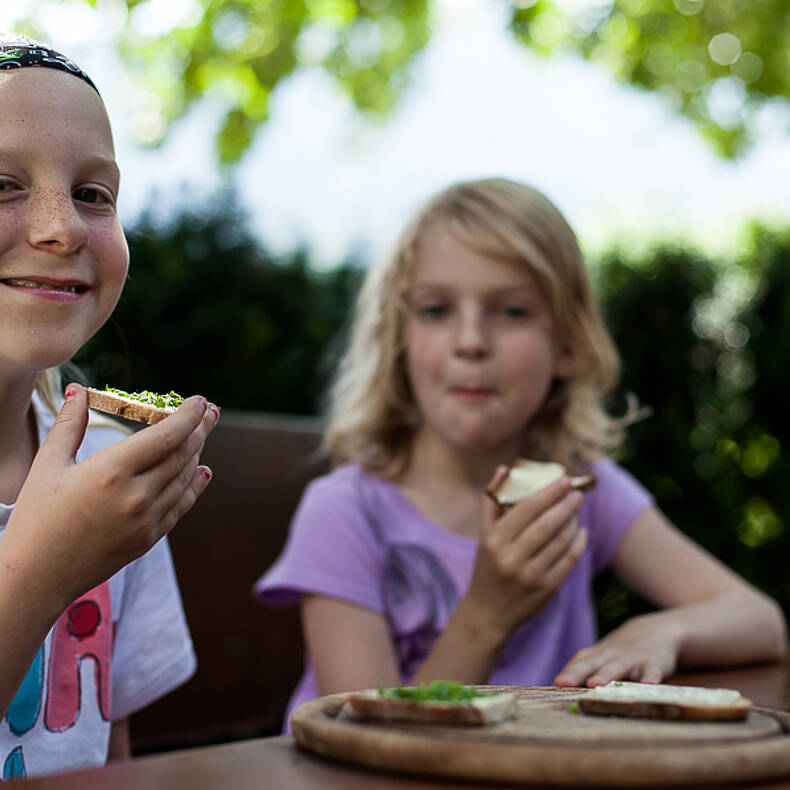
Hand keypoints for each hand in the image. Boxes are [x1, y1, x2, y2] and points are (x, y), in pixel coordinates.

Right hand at [3, 383, 218, 611]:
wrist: (37, 577)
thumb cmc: (37, 518)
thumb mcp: (48, 465)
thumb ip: (69, 424)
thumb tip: (78, 390)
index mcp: (111, 472)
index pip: (167, 436)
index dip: (188, 415)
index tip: (200, 400)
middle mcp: (136, 496)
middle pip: (182, 454)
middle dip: (201, 428)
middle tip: (212, 411)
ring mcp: (146, 520)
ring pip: (185, 478)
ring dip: (198, 452)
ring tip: (202, 434)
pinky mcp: (149, 539)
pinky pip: (181, 505)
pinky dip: (195, 485)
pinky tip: (202, 471)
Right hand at [463, 470, 587, 640]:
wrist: (487, 612)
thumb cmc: (487, 566)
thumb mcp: (483, 535)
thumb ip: (492, 502)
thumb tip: (505, 469)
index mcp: (494, 540)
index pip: (526, 509)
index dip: (547, 493)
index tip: (564, 480)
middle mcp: (510, 557)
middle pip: (546, 524)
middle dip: (566, 505)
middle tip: (578, 493)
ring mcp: (529, 575)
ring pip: (560, 542)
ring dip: (573, 523)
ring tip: (578, 511)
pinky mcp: (545, 589)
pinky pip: (568, 561)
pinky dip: (578, 544)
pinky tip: (582, 532)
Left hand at [554, 613, 681, 686]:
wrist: (656, 629)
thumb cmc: (621, 652)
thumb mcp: (602, 658)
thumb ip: (583, 671)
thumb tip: (558, 689)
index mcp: (596, 657)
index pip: (578, 664)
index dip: (568, 673)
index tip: (556, 683)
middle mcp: (610, 656)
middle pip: (591, 665)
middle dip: (577, 674)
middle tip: (564, 683)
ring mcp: (632, 659)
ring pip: (617, 666)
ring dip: (605, 674)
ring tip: (594, 684)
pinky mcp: (654, 663)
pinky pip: (651, 670)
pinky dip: (650, 677)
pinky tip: (648, 684)